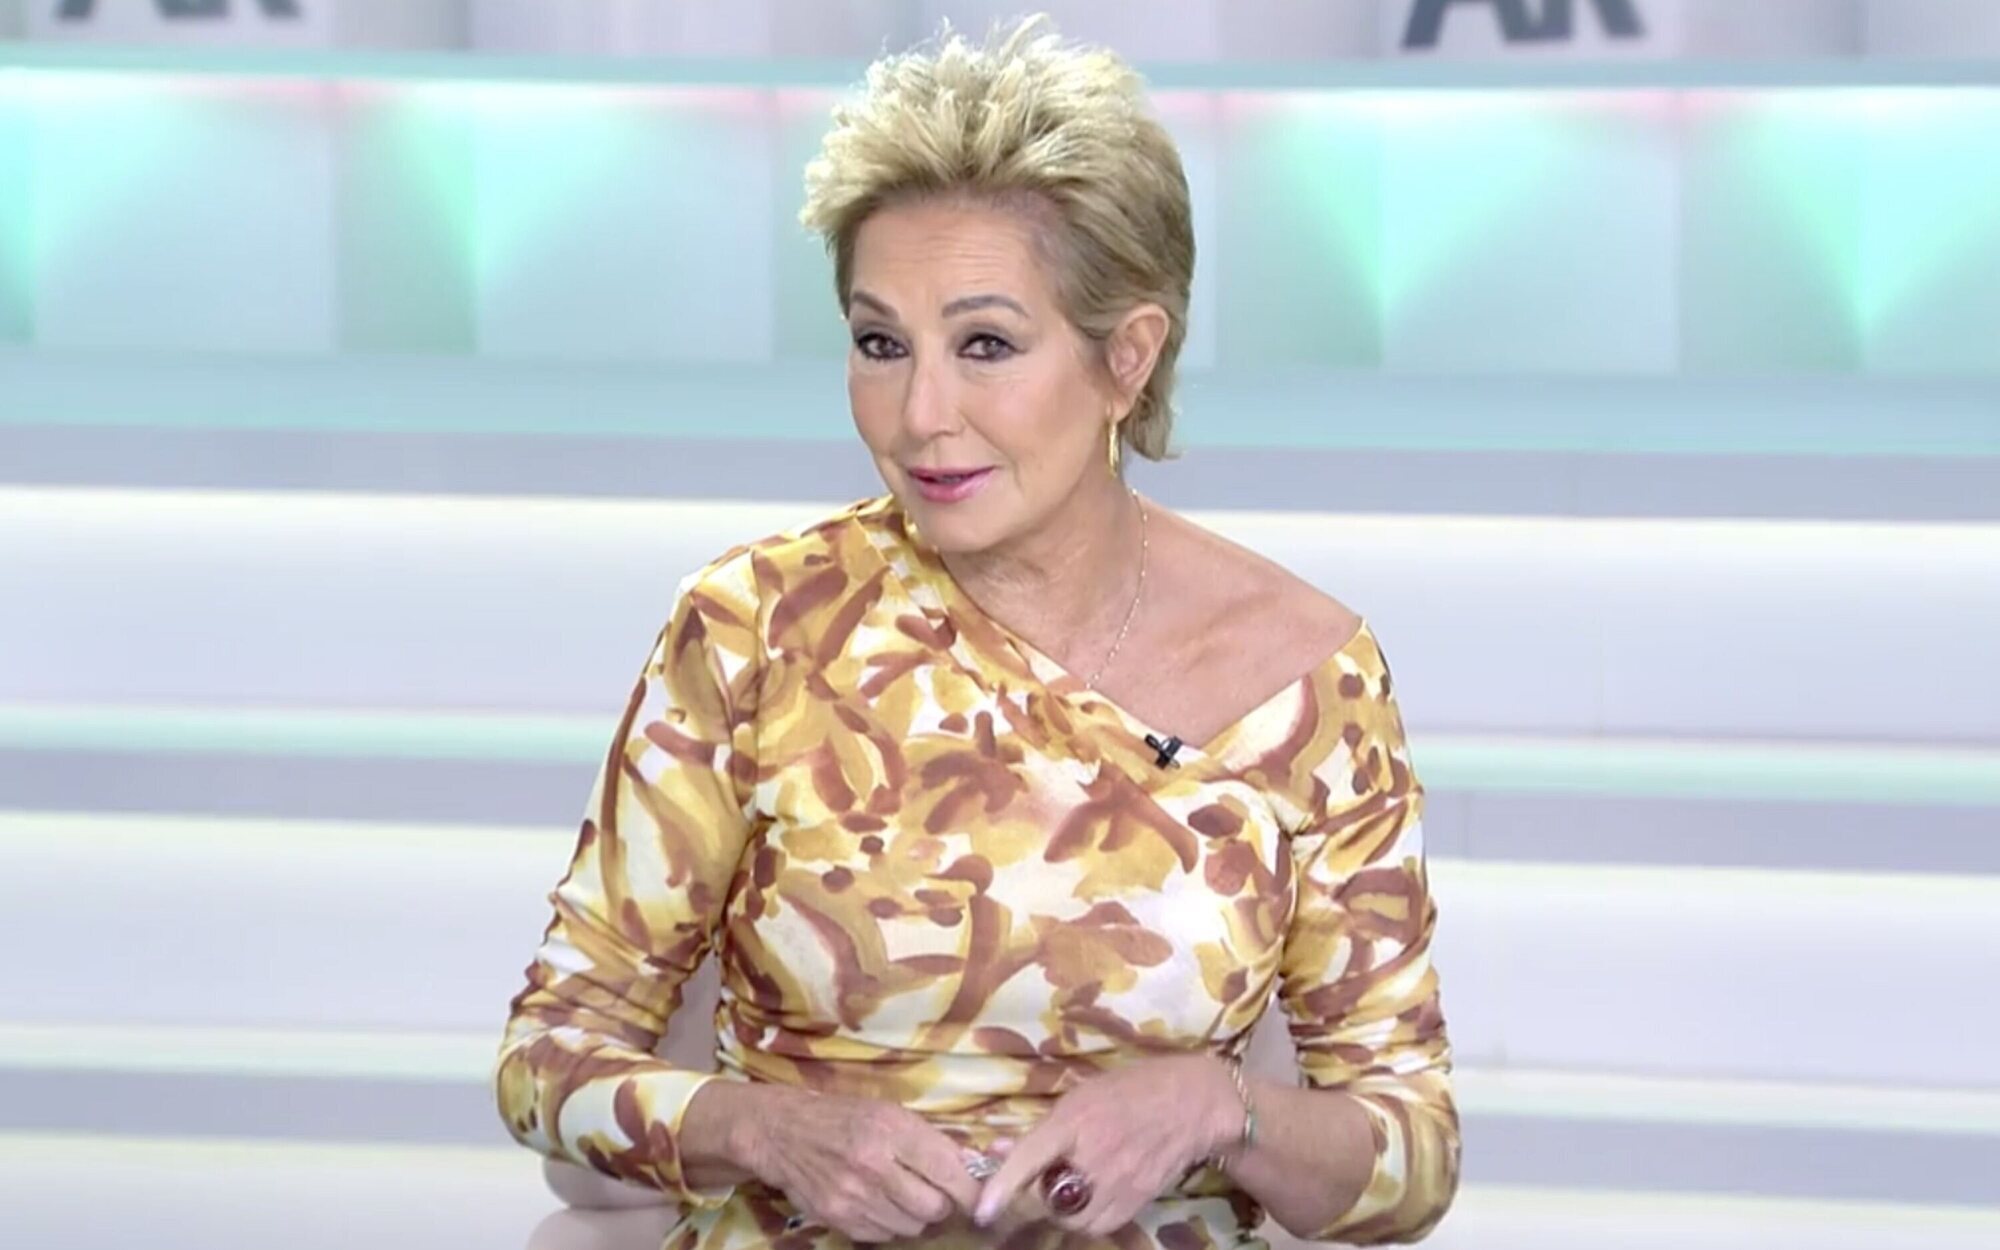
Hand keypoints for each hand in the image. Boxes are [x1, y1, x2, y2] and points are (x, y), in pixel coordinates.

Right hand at [728, 1085, 980, 1242]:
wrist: (782, 1131)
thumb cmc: (843, 1116)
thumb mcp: (888, 1112)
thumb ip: (929, 1140)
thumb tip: (971, 1167)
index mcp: (890, 1129)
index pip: (947, 1170)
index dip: (970, 1189)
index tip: (979, 1196)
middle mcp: (872, 1165)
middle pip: (933, 1207)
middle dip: (941, 1203)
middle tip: (933, 1191)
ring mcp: (852, 1196)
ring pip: (911, 1226)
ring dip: (915, 1215)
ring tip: (902, 1195)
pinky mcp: (837, 1219)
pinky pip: (883, 1235)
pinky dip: (889, 1224)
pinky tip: (878, 1203)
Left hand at [974, 1054, 1244, 1237]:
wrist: (1192, 1103)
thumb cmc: (1131, 1089)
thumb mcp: (1081, 1096)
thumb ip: (1041, 1128)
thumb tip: (995, 1147)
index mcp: (1074, 1120)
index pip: (1030, 1157)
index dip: (1003, 1186)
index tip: (982, 1211)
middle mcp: (1094, 1155)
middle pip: (1048, 1198)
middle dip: (1040, 1194)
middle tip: (1049, 1175)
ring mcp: (1119, 1182)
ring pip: (1073, 1220)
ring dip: (1064, 1210)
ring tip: (1073, 1186)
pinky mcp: (1137, 1201)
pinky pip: (1100, 1226)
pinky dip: (1088, 1218)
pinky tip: (1094, 1195)